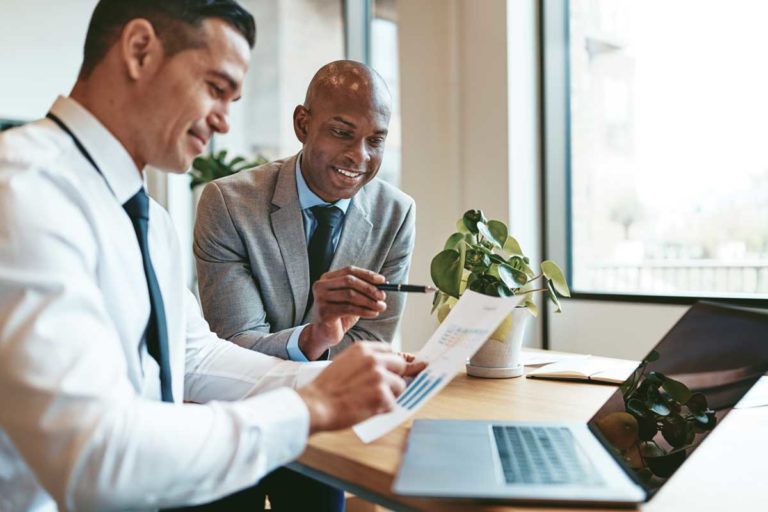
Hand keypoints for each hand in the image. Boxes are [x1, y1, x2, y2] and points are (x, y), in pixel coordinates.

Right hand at [296, 342, 427, 432]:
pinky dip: (382, 410)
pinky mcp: (382, 395)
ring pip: (399, 386)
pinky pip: (393, 404)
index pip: (390, 350)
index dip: (388, 363)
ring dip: (389, 396)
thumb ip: (364, 361)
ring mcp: (379, 377)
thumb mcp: (344, 362)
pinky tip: (367, 409)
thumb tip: (383, 367)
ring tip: (370, 401)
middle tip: (380, 389)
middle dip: (393, 378)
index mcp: (363, 349)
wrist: (316, 405)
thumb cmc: (326, 388)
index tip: (386, 372)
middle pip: (400, 365)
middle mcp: (373, 359)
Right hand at [299, 266, 386, 359]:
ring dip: (369, 301)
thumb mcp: (351, 299)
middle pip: (349, 281)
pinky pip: (349, 309)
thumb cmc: (339, 314)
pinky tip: (373, 313)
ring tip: (381, 306)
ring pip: (350, 295)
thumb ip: (362, 290)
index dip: (367, 274)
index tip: (382, 280)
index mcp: (327, 278)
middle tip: (383, 295)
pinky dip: (364, 311)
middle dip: (369, 288)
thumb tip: (383, 284)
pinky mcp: (324, 312)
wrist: (324, 333)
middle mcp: (321, 286)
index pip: (349, 271)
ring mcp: (321, 299)